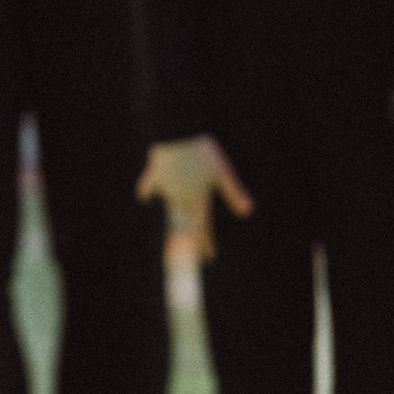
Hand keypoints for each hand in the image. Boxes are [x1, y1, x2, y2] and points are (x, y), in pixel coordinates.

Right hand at [135, 136, 252, 262]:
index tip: (208, 259)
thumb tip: (248, 213)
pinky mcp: (155, 175)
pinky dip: (147, 192)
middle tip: (194, 257)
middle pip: (184, 225)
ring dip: (172, 218)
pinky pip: (149, 186)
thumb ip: (232, 192)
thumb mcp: (222, 171)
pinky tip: (145, 198)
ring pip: (169, 207)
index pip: (202, 226)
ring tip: (174, 229)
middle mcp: (180, 197)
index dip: (205, 243)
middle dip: (190, 242)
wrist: (174, 134)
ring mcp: (166, 187)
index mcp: (197, 197)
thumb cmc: (201, 151)